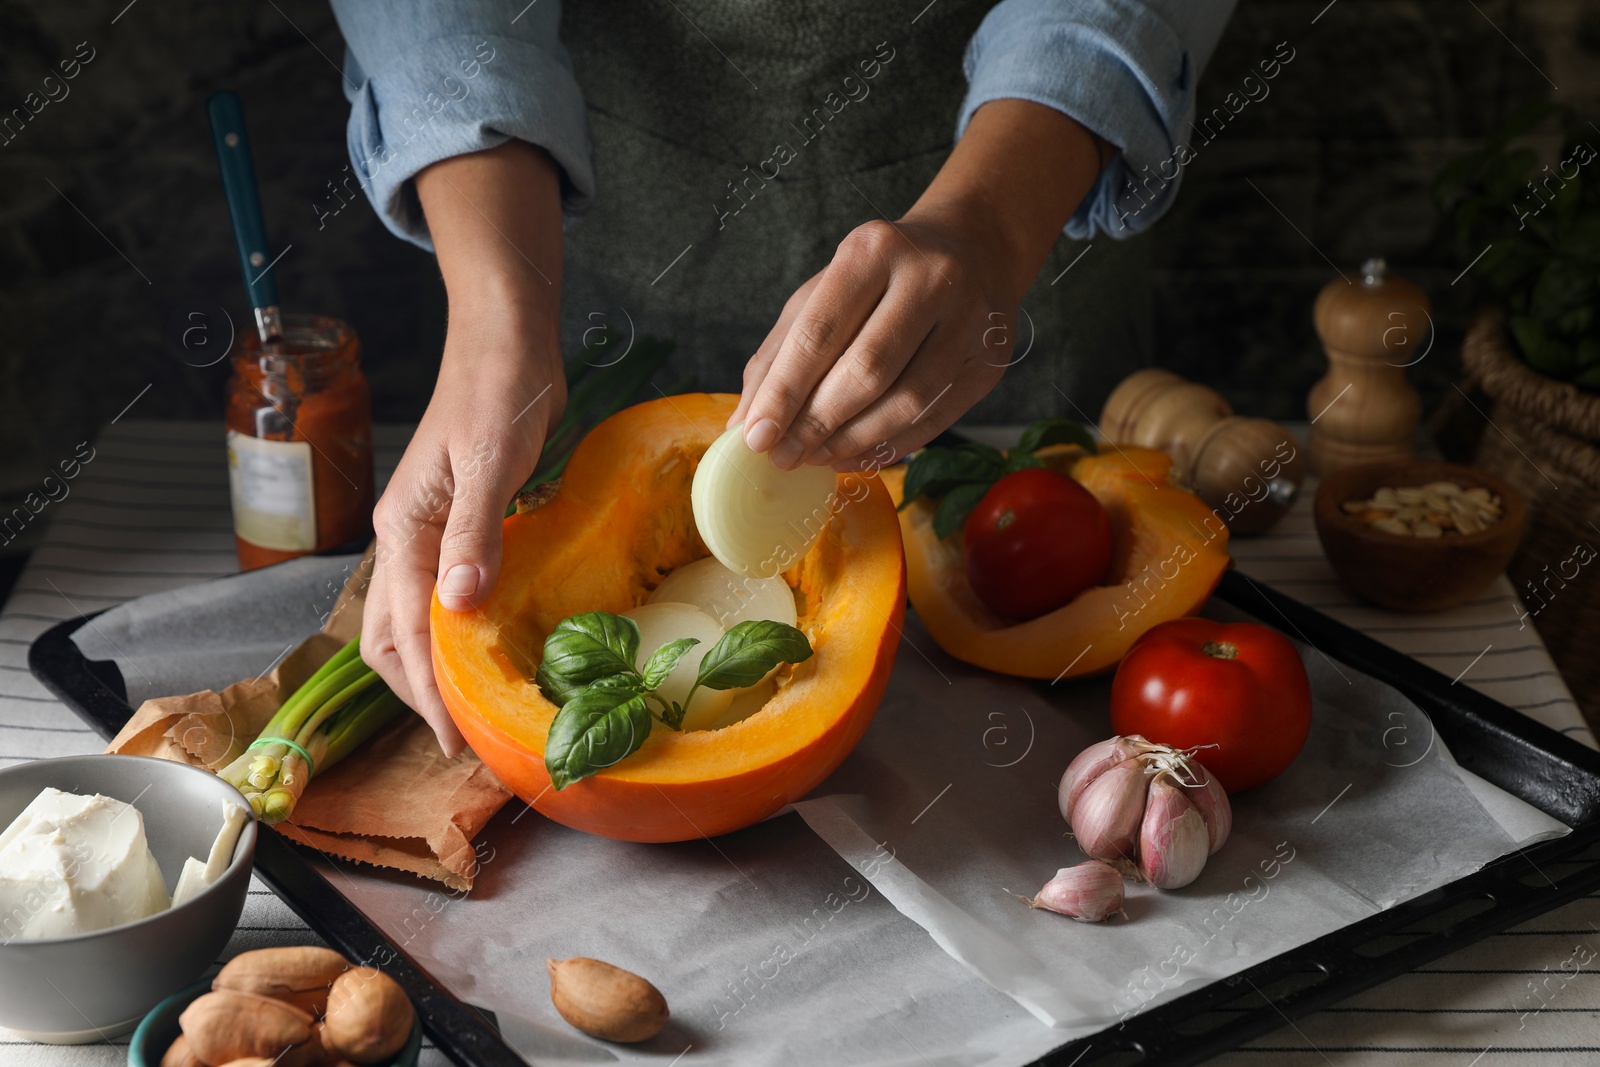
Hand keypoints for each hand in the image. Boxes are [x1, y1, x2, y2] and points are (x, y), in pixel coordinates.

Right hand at [360, 140, 562, 755]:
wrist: (506, 338)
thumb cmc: (500, 392)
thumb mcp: (491, 463)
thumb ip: (474, 536)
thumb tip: (457, 609)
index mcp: (403, 530)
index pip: (406, 633)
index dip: (429, 694)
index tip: (459, 742)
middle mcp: (402, 538)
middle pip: (390, 637)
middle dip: (420, 693)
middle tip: (467, 739)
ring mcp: (423, 531)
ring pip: (407, 619)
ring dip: (431, 668)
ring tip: (472, 708)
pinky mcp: (453, 522)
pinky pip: (436, 594)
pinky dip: (450, 632)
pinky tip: (484, 647)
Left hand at [732, 99, 1113, 469]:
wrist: (973, 249)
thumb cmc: (881, 276)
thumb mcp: (823, 291)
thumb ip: (779, 353)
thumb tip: (745, 424)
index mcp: (873, 250)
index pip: (820, 332)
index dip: (785, 392)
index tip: (756, 437)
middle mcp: (930, 278)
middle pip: (866, 370)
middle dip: (817, 423)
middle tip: (784, 456)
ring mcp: (970, 321)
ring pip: (906, 402)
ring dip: (852, 441)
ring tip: (816, 458)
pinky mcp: (989, 363)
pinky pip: (935, 420)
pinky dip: (889, 448)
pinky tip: (854, 456)